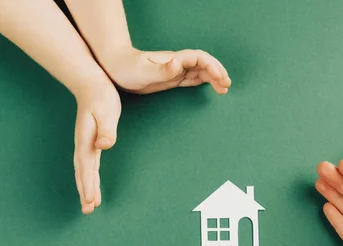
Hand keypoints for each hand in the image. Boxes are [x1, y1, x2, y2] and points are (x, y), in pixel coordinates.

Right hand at [73, 81, 120, 213]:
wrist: (91, 86)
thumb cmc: (101, 98)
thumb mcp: (107, 112)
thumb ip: (107, 130)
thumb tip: (104, 146)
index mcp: (86, 140)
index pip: (87, 167)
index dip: (88, 184)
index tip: (90, 200)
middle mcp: (83, 145)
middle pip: (83, 173)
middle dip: (85, 192)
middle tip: (87, 210)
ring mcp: (85, 145)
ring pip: (84, 172)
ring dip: (86, 188)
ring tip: (90, 206)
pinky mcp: (90, 144)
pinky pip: (89, 166)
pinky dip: (90, 178)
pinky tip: (93, 187)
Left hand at [99, 47, 230, 94]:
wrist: (115, 67)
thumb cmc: (127, 68)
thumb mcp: (144, 71)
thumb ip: (163, 69)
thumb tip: (179, 64)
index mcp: (174, 59)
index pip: (199, 58)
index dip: (212, 66)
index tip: (220, 78)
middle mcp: (177, 63)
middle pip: (204, 64)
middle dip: (218, 72)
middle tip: (227, 86)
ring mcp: (175, 70)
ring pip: (201, 71)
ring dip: (214, 78)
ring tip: (224, 89)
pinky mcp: (172, 78)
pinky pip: (192, 79)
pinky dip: (204, 82)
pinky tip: (210, 87)